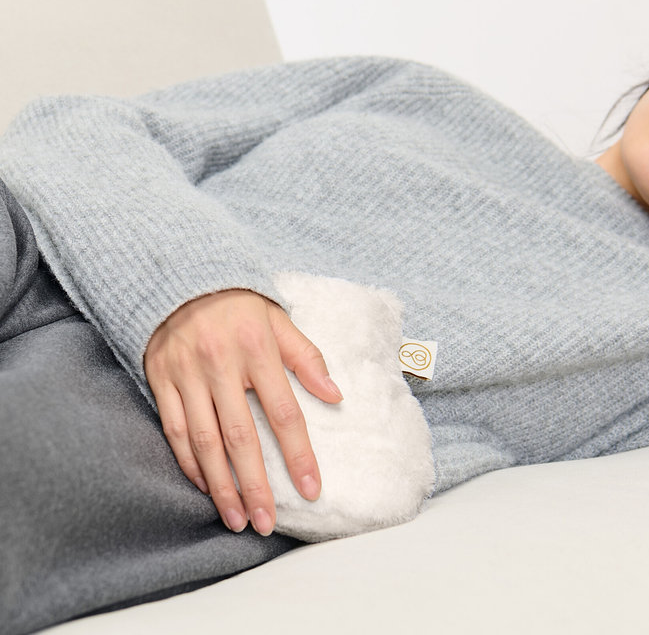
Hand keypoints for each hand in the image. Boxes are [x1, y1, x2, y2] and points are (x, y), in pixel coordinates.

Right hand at [144, 289, 341, 535]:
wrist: (180, 278)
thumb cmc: (239, 304)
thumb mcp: (279, 319)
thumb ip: (307, 357)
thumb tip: (336, 395)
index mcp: (257, 349)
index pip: (283, 412)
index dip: (298, 454)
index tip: (312, 488)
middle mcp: (220, 365)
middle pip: (240, 437)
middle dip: (255, 485)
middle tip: (267, 522)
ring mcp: (186, 375)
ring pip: (203, 442)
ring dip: (221, 486)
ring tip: (237, 518)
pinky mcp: (160, 380)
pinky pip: (173, 431)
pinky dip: (189, 463)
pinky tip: (206, 487)